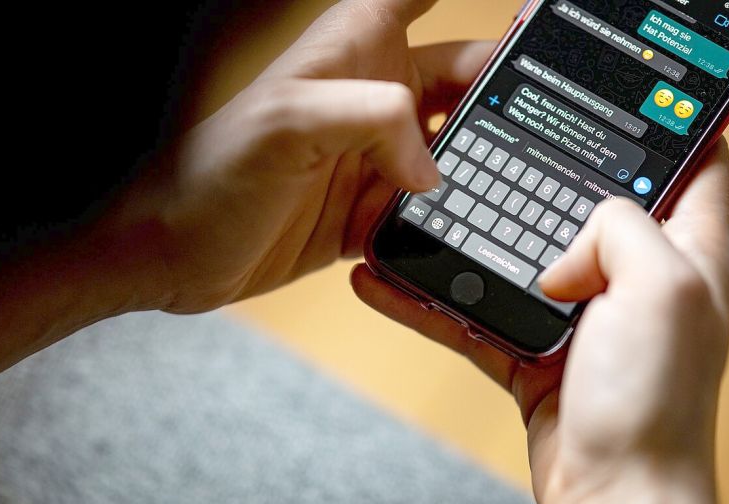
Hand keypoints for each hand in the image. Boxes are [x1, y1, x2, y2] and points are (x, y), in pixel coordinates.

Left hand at [89, 0, 494, 312]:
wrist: (174, 253)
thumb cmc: (210, 173)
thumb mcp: (289, 121)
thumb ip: (374, 119)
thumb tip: (430, 166)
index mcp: (352, 49)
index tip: (527, 10)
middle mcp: (368, 95)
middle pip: (461, 74)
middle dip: (503, 87)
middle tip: (554, 110)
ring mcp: (370, 155)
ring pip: (453, 145)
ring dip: (485, 158)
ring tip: (528, 173)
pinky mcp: (365, 209)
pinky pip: (425, 210)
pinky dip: (448, 219)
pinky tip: (473, 225)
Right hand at [352, 142, 728, 503]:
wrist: (612, 499)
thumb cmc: (655, 406)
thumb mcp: (660, 289)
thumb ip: (620, 228)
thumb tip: (565, 241)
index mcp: (690, 254)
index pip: (692, 166)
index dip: (659, 128)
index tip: (604, 105)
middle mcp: (639, 282)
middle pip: (584, 208)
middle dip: (538, 180)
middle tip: (487, 153)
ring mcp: (584, 319)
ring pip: (518, 260)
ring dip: (468, 242)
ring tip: (418, 215)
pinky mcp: (537, 354)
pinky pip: (477, 313)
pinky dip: (433, 301)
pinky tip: (388, 282)